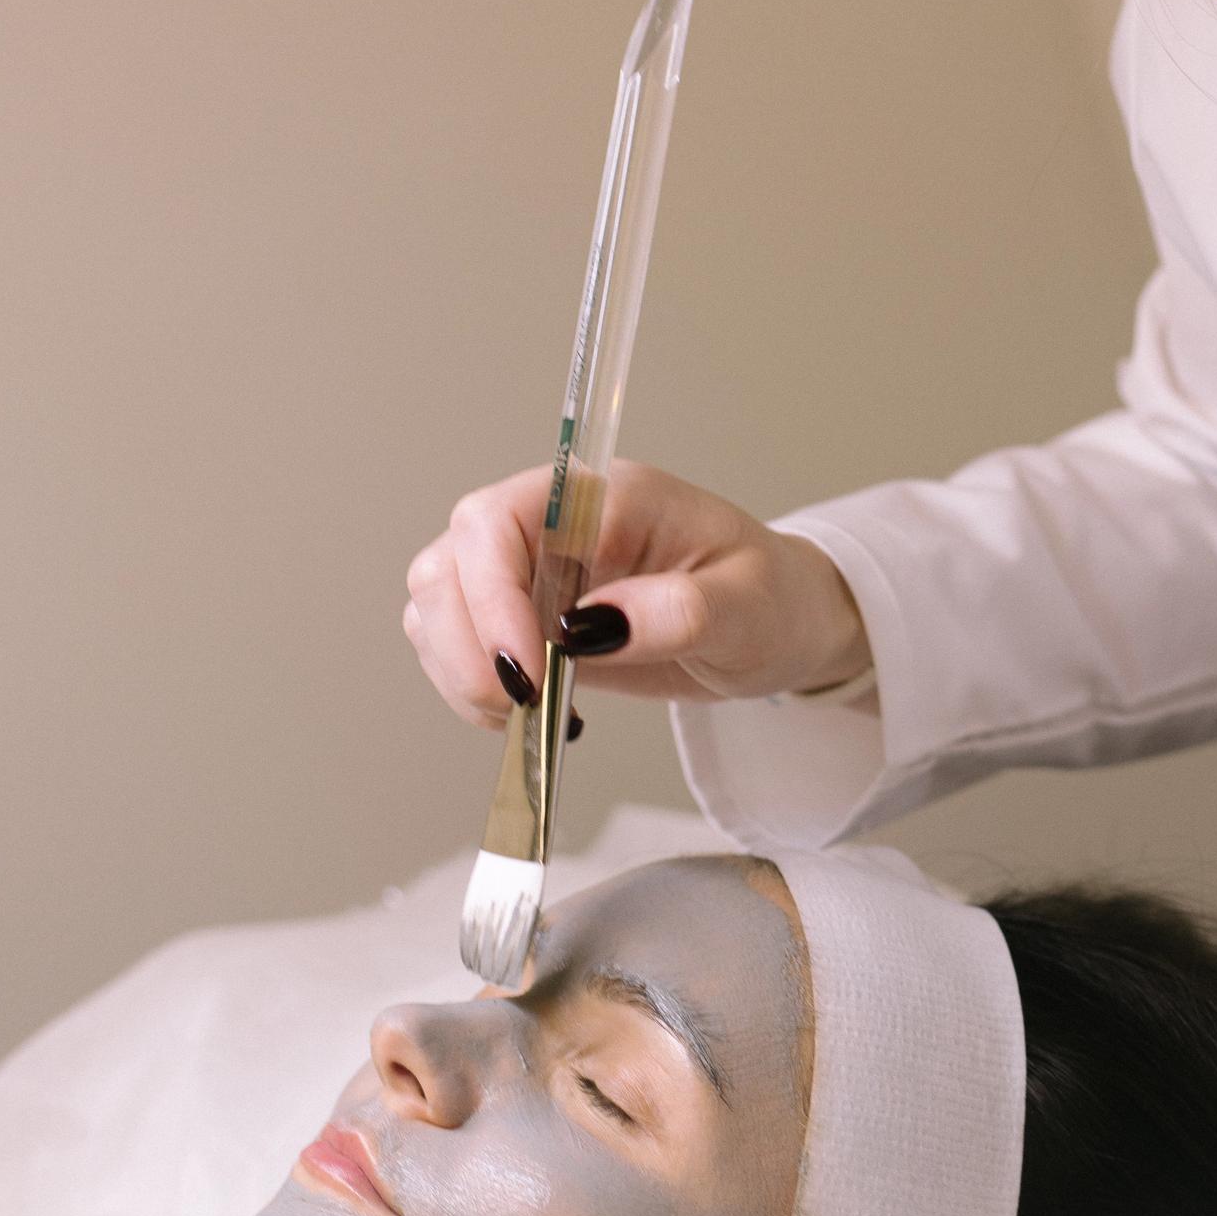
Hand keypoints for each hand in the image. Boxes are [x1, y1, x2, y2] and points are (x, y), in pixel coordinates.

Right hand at [403, 461, 869, 727]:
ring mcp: (530, 570)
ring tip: (529, 716)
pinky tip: (532, 713)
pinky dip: (473, 688)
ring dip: (460, 671)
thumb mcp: (747, 609)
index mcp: (604, 500)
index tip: (526, 671)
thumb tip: (590, 626)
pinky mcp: (522, 617)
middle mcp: (553, 525)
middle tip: (523, 708)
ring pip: (437, 606)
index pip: (497, 520)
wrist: (779, 626)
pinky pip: (458, 645)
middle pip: (450, 564)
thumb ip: (678, 610)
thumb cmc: (772, 601)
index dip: (488, 594)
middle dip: (466, 646)